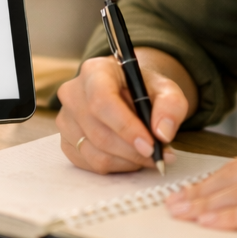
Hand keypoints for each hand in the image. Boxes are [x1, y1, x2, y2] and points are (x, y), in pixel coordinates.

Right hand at [56, 49, 197, 173]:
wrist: (126, 92)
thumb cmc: (143, 90)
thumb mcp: (165, 89)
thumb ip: (171, 106)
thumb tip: (162, 133)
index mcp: (94, 71)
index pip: (102, 102)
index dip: (126, 127)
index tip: (150, 145)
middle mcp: (72, 93)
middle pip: (100, 133)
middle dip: (133, 151)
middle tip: (159, 156)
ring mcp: (65, 118)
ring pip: (96, 153)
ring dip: (128, 161)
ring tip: (147, 155)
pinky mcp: (66, 140)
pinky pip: (91, 164)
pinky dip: (117, 166)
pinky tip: (129, 156)